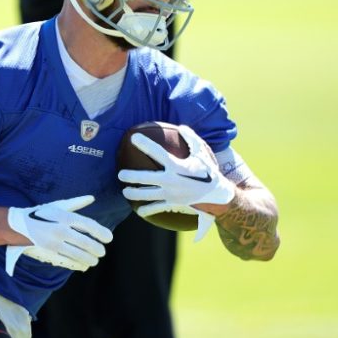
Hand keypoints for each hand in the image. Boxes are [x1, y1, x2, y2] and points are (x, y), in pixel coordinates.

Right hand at [5, 195, 112, 275]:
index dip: (101, 232)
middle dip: (96, 249)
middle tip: (102, 252)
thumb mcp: (59, 205)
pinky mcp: (49, 253)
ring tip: (95, 260)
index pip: (88, 224)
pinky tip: (84, 264)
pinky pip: (67, 261)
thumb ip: (77, 203)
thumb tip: (92, 198)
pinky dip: (78, 264)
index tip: (109, 238)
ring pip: (77, 254)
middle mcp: (61, 230)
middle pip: (85, 242)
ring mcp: (55, 243)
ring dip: (89, 258)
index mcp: (65, 217)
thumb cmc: (43, 213)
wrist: (20, 225)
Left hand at [118, 125, 234, 240]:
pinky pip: (156, 208)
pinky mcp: (172, 204)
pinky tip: (138, 210)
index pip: (156, 152)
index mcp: (176, 166)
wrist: (217, 194)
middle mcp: (171, 180)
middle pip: (145, 178)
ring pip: (146, 195)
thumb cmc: (208, 170)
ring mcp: (170, 194)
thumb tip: (180, 126)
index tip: (133, 137)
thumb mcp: (202, 152)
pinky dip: (146, 210)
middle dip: (130, 176)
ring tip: (125, 191)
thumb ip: (191, 138)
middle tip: (120, 174)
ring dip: (133, 194)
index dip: (144, 144)